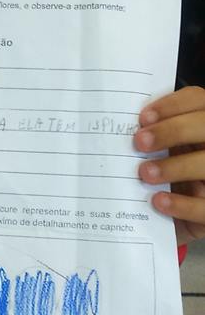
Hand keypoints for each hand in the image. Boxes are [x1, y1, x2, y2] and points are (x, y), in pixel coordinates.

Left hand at [134, 86, 204, 245]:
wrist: (175, 214)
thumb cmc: (167, 174)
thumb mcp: (162, 150)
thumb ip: (152, 135)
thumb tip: (118, 126)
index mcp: (203, 122)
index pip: (196, 100)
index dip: (172, 106)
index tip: (143, 118)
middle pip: (204, 126)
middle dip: (172, 131)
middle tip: (139, 142)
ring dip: (175, 166)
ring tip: (144, 173)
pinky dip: (182, 204)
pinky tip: (158, 201)